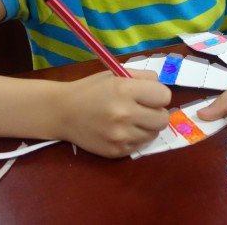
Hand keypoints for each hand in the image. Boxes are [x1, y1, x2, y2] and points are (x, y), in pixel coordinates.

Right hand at [56, 69, 170, 156]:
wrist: (62, 112)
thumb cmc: (90, 90)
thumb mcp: (114, 74)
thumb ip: (141, 77)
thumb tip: (161, 87)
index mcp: (124, 90)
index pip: (164, 96)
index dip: (158, 95)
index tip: (149, 96)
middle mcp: (124, 114)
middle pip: (163, 119)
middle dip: (156, 113)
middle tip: (143, 109)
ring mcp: (120, 136)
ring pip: (154, 134)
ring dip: (146, 127)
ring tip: (130, 120)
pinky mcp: (116, 151)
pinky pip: (140, 145)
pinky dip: (135, 138)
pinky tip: (121, 130)